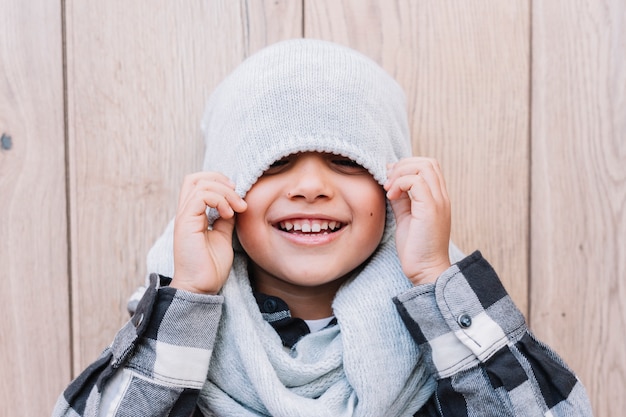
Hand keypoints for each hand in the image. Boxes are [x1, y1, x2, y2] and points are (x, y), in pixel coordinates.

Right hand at [171, 172, 246, 293]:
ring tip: (236, 209)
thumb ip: (226, 218)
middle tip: (238, 197)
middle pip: (195, 178)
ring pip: (200, 184)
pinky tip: (229, 214)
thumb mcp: (224, 236)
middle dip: (221, 180)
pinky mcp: (186, 223)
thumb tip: (235, 204)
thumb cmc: (211, 266)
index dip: (219, 182)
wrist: (201, 287)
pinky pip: (200, 196)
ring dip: (225, 192)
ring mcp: (184, 217)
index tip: (237, 197)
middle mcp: (186, 213)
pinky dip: (219, 200)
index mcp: (193, 215)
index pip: (199, 183)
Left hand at [384, 157, 450, 284]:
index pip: (428, 166)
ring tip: (389, 189)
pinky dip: (400, 183)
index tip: (389, 179)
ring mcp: (439, 202)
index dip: (406, 166)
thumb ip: (401, 199)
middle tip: (388, 182)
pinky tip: (391, 196)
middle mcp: (442, 197)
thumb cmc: (416, 248)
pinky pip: (416, 181)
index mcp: (438, 198)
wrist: (425, 271)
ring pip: (424, 166)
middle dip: (403, 165)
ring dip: (400, 173)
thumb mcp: (405, 217)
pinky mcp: (430, 209)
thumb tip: (391, 184)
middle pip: (427, 162)